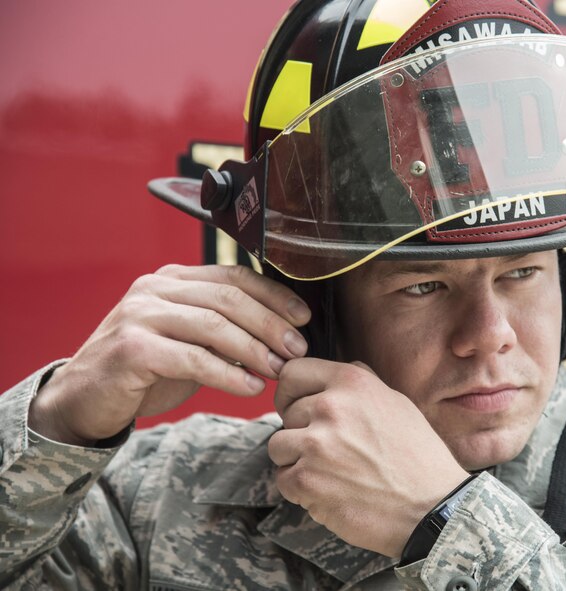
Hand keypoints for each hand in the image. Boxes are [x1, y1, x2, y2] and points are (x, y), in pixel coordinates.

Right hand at [29, 264, 309, 445]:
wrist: (83, 399)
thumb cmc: (144, 371)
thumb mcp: (190, 342)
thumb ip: (225, 331)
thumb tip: (282, 335)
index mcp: (173, 279)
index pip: (234, 277)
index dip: (274, 295)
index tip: (304, 317)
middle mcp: (155, 288)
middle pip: (229, 298)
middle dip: (271, 324)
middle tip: (298, 349)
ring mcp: (140, 315)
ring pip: (214, 325)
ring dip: (255, 349)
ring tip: (279, 369)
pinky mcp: (132, 348)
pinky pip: (193, 358)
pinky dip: (228, 374)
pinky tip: (251, 388)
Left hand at [268, 358, 469, 557]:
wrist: (431, 506)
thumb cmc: (417, 456)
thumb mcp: (395, 402)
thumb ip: (358, 386)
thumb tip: (327, 378)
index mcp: (352, 382)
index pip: (292, 373)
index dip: (291, 393)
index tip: (297, 407)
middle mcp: (331, 407)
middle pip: (286, 413)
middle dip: (301, 432)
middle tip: (330, 451)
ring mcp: (315, 444)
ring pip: (279, 446)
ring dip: (297, 460)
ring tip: (329, 471)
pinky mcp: (306, 480)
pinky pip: (283, 478)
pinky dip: (300, 489)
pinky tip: (330, 490)